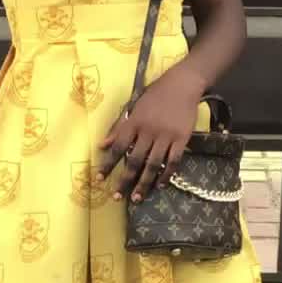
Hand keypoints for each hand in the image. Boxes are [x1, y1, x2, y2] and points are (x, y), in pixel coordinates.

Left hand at [98, 65, 203, 203]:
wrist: (182, 85)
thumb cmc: (155, 96)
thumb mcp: (133, 107)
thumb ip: (118, 128)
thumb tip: (102, 145)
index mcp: (133, 122)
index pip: (117, 147)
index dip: (108, 164)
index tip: (99, 179)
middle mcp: (148, 131)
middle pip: (134, 160)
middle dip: (124, 180)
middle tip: (117, 197)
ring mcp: (166, 136)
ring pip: (153, 164)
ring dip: (144, 183)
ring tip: (137, 198)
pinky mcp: (182, 139)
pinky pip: (173, 161)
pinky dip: (166, 175)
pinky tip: (160, 185)